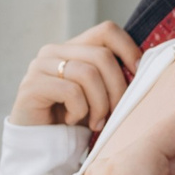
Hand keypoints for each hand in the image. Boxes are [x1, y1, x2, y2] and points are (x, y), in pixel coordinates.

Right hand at [10, 22, 141, 131]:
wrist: (41, 143)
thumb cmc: (75, 118)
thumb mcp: (99, 93)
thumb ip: (113, 74)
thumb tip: (143, 65)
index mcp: (73, 47)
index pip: (107, 31)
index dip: (128, 48)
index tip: (138, 73)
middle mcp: (54, 51)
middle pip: (102, 56)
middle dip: (117, 88)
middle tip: (116, 113)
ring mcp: (40, 66)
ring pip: (88, 74)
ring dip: (99, 105)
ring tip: (96, 122)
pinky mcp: (32, 85)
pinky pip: (71, 92)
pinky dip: (79, 111)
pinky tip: (71, 121)